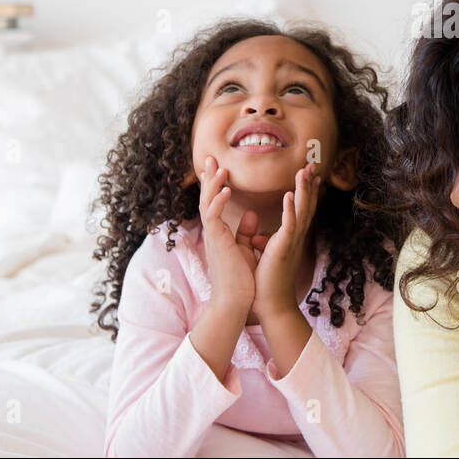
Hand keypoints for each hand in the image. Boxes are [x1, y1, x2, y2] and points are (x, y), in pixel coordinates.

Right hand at [197, 154, 261, 315]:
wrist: (236, 302)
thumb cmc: (241, 279)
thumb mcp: (245, 249)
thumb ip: (246, 231)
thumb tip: (251, 213)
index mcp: (220, 233)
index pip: (215, 203)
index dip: (215, 184)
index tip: (219, 167)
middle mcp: (213, 232)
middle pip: (207, 198)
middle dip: (209, 178)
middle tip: (210, 157)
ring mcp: (213, 237)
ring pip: (207, 204)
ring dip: (213, 184)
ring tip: (219, 167)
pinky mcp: (217, 243)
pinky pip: (213, 217)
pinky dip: (218, 202)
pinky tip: (225, 189)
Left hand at [251, 162, 320, 318]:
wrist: (270, 305)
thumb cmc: (266, 283)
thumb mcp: (262, 256)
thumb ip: (260, 241)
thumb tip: (256, 234)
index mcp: (290, 237)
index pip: (301, 208)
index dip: (305, 189)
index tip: (308, 172)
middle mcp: (295, 237)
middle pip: (307, 204)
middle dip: (310, 183)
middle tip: (312, 163)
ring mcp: (292, 242)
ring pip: (302, 210)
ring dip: (303, 190)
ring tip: (305, 171)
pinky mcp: (284, 249)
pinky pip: (289, 226)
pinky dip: (290, 210)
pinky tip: (290, 195)